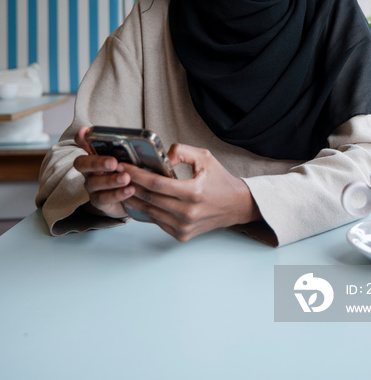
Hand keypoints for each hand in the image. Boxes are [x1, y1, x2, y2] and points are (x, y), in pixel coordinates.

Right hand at [73, 126, 135, 218]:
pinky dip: (117, 194)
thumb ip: (137, 153)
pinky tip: (129, 190)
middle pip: (82, 163)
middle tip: (113, 162)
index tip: (85, 132)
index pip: (84, 143)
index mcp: (96, 155)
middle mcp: (90, 170)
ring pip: (93, 182)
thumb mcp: (135, 161)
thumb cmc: (132, 174)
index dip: (82, 138)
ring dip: (110, 180)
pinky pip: (104, 198)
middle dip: (97, 162)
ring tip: (126, 178)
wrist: (134, 198)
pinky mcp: (98, 201)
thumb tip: (149, 147)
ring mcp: (92, 186)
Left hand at [122, 143, 260, 240]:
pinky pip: (157, 222)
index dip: (137, 175)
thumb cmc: (220, 180)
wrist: (236, 205)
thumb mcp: (205, 157)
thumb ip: (181, 151)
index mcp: (194, 192)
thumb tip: (161, 158)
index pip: (157, 184)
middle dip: (131, 185)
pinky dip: (145, 211)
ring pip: (150, 212)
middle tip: (118, 174)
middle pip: (150, 198)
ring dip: (134, 199)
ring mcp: (184, 226)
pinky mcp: (182, 235)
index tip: (124, 166)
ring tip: (123, 186)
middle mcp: (188, 212)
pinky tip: (137, 200)